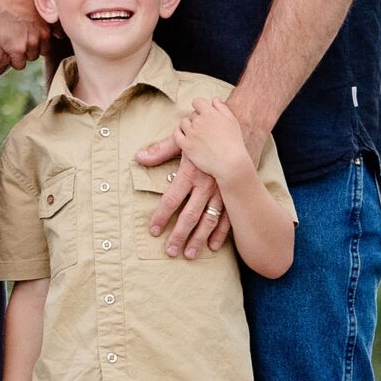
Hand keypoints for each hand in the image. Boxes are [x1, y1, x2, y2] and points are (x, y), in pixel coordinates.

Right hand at [0, 0, 46, 75]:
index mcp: (49, 18)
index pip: (58, 34)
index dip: (48, 33)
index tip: (40, 31)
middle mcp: (43, 32)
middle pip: (45, 48)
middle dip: (37, 44)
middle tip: (25, 38)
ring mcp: (31, 43)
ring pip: (32, 56)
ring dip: (25, 52)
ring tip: (15, 43)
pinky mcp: (17, 50)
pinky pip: (19, 64)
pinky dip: (14, 60)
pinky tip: (8, 52)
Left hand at [135, 119, 245, 257]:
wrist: (240, 127)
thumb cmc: (207, 134)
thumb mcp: (183, 139)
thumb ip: (160, 150)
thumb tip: (139, 157)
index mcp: (191, 171)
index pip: (172, 199)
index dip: (161, 216)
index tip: (153, 230)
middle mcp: (207, 184)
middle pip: (190, 215)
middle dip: (179, 235)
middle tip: (170, 251)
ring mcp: (222, 191)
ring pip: (209, 220)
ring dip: (199, 238)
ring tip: (190, 254)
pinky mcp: (234, 193)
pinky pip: (228, 217)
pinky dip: (221, 233)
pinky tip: (212, 246)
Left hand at [174, 95, 252, 189]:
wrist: (231, 162)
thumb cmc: (234, 142)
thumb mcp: (232, 121)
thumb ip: (222, 108)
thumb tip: (214, 99)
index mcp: (210, 113)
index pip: (197, 102)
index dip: (200, 107)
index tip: (203, 113)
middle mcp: (199, 121)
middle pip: (192, 114)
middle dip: (197, 119)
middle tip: (204, 129)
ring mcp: (191, 133)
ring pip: (183, 123)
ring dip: (188, 126)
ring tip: (196, 134)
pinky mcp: (186, 146)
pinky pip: (176, 135)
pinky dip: (179, 134)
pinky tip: (185, 137)